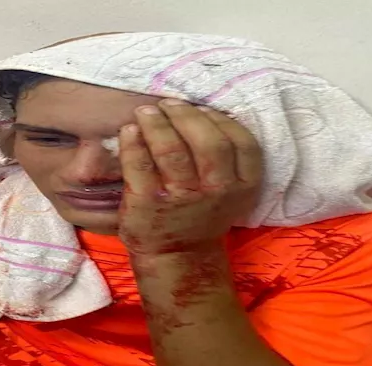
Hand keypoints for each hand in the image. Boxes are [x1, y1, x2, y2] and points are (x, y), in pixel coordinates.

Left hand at [117, 100, 262, 255]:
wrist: (178, 255)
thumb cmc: (202, 214)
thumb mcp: (230, 191)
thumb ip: (227, 158)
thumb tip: (201, 111)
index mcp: (242, 186)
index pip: (242, 143)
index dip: (221, 120)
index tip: (202, 109)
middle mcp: (216, 191)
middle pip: (208, 142)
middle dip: (186, 116)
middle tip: (168, 104)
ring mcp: (181, 198)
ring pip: (172, 150)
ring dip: (157, 124)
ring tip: (146, 112)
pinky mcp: (148, 202)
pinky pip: (140, 165)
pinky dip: (133, 143)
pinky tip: (129, 131)